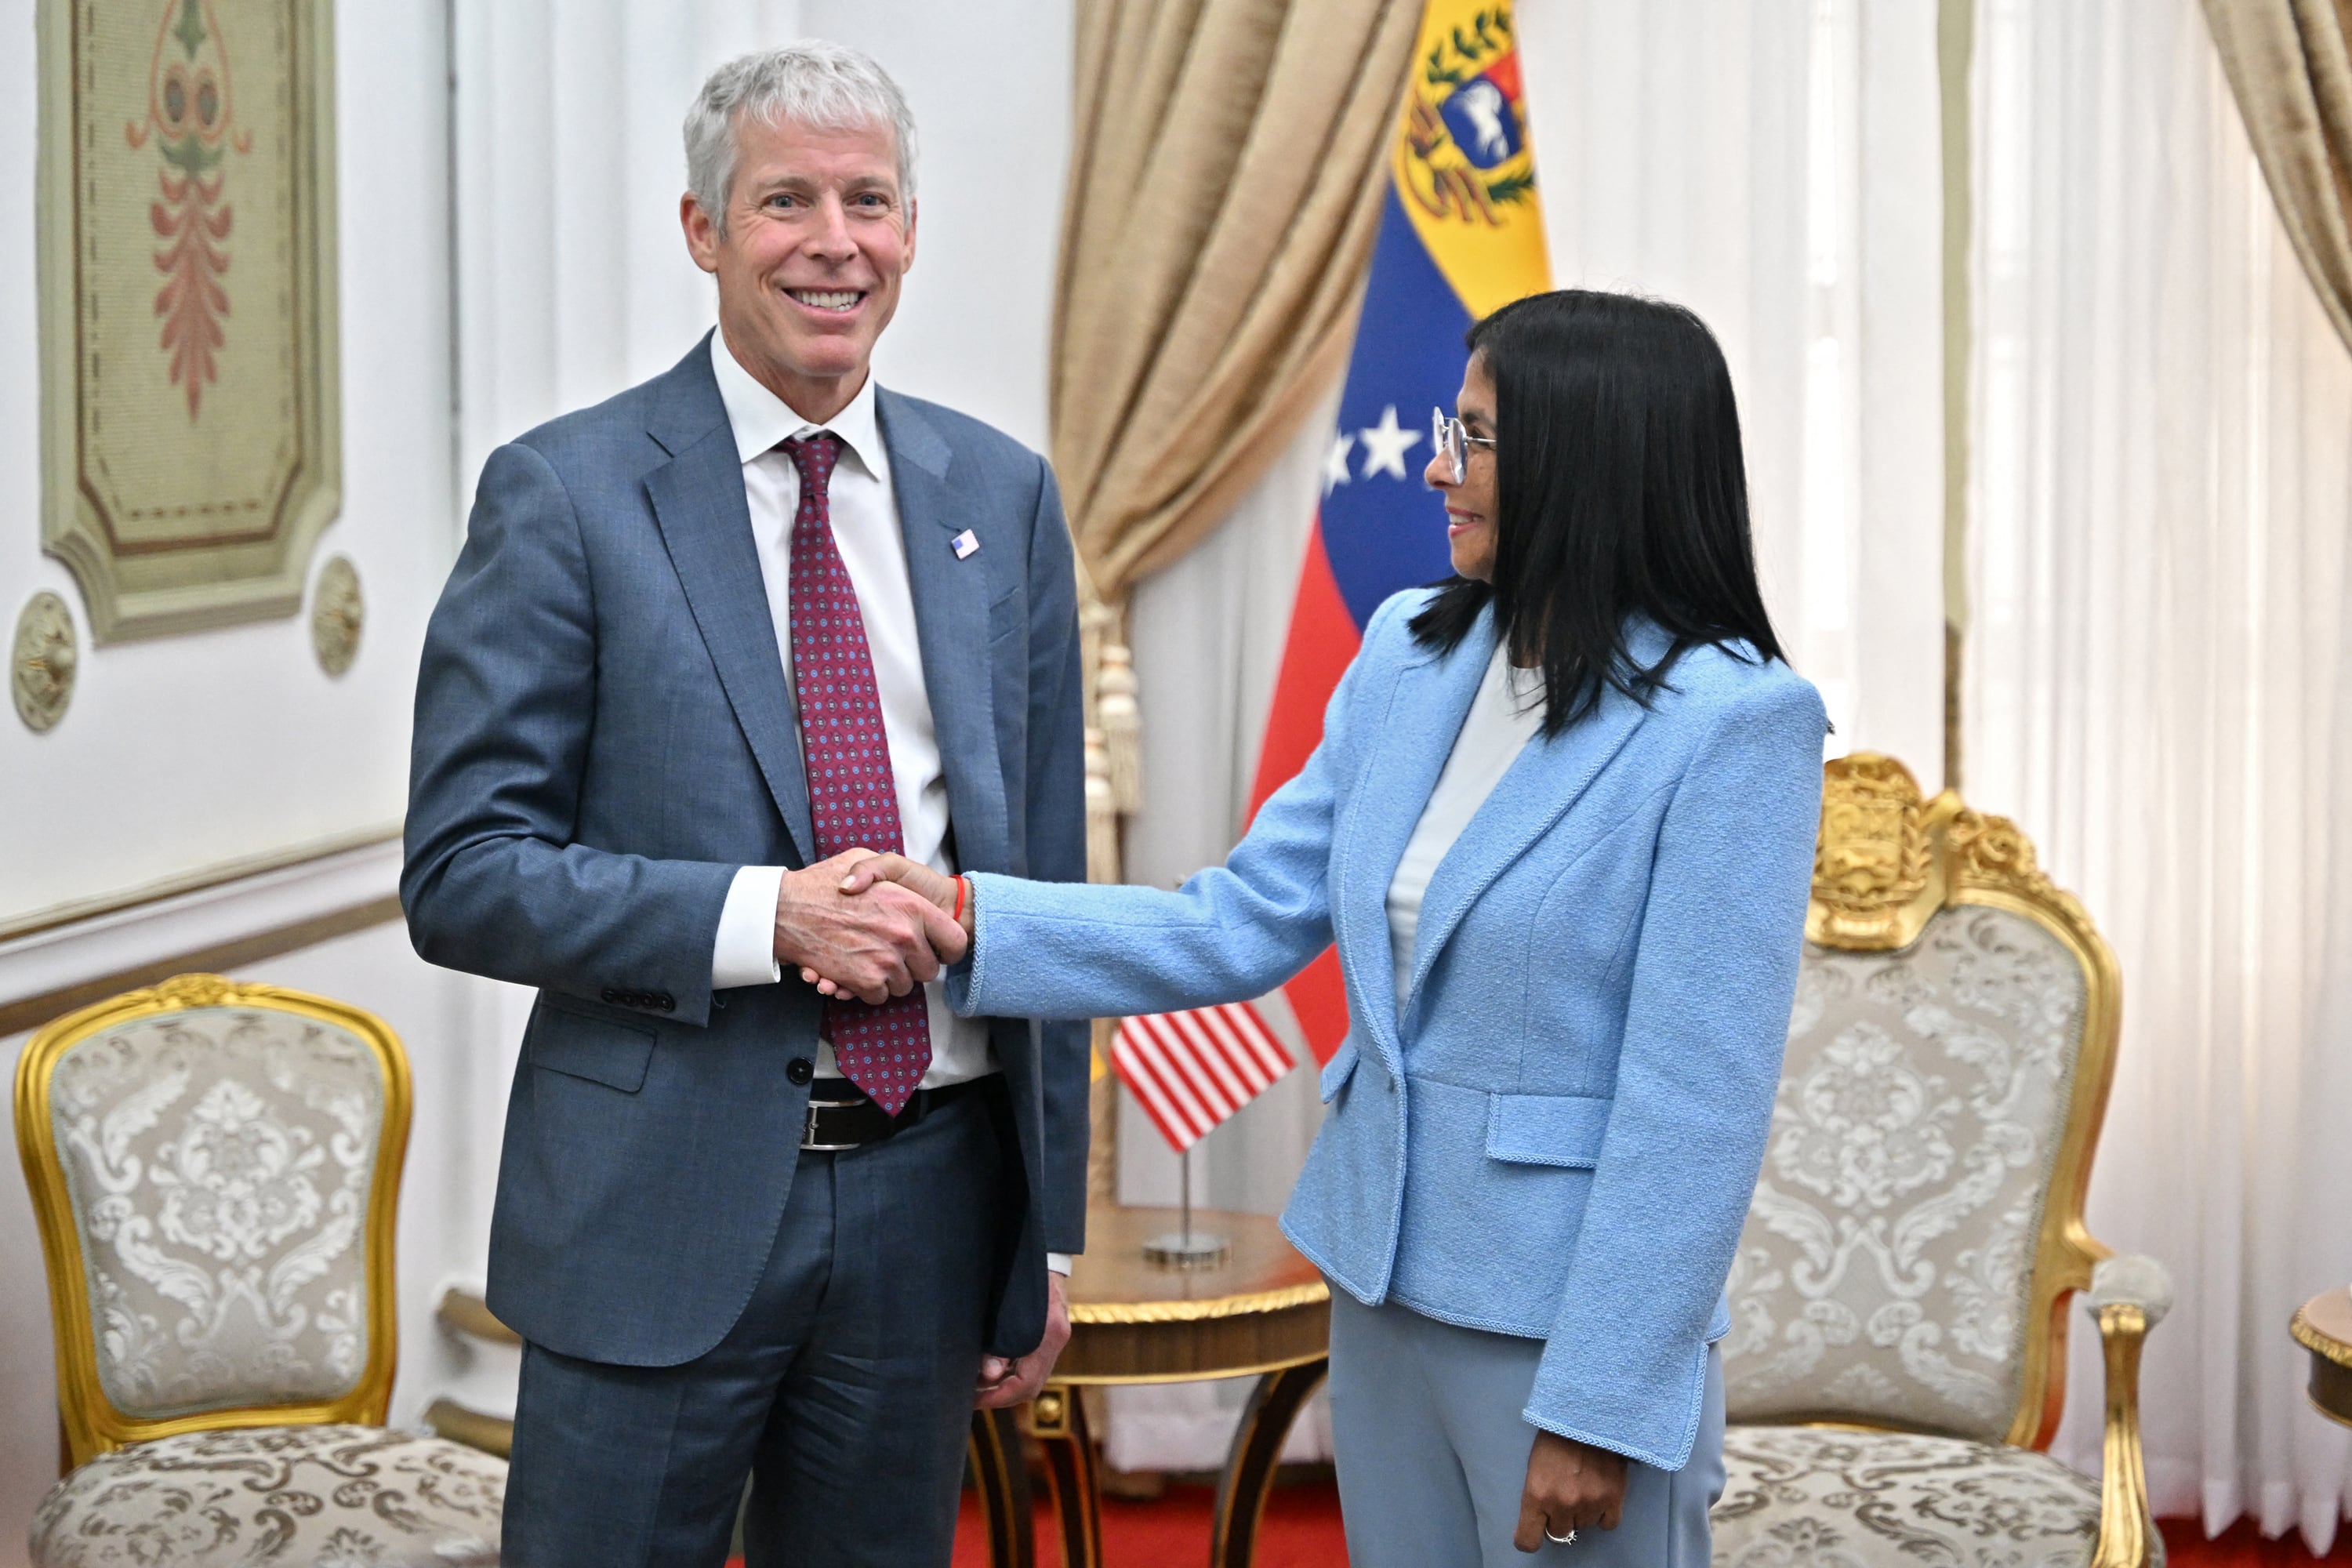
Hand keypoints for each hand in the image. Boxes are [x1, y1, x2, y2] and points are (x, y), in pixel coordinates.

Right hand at [772, 849, 968, 1005]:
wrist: (785, 910)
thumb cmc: (821, 883)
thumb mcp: (860, 858)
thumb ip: (887, 871)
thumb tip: (901, 887)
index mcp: (912, 905)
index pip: (955, 940)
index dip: (948, 949)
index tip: (937, 950)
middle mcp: (905, 934)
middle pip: (928, 970)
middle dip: (913, 966)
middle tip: (894, 955)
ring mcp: (886, 960)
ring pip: (903, 986)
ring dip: (888, 979)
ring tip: (869, 960)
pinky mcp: (865, 981)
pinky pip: (879, 996)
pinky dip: (866, 990)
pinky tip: (854, 972)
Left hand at [975, 1270, 1070, 1408]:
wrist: (1042, 1247)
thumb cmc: (1018, 1271)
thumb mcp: (1004, 1305)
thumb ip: (999, 1341)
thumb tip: (989, 1376)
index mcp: (1049, 1333)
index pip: (1027, 1383)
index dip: (998, 1396)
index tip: (974, 1400)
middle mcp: (1057, 1338)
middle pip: (1032, 1386)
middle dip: (1001, 1396)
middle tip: (971, 1396)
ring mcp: (1057, 1335)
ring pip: (1034, 1377)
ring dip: (1006, 1385)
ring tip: (977, 1383)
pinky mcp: (1050, 1332)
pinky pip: (1034, 1363)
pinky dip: (1013, 1372)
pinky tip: (992, 1367)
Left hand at [1514, 1430, 1627, 1551]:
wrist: (1588, 1412)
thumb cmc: (1556, 1434)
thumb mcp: (1535, 1465)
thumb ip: (1538, 1494)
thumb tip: (1543, 1517)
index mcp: (1536, 1494)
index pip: (1528, 1540)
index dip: (1530, 1538)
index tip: (1535, 1530)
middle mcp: (1561, 1504)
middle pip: (1561, 1534)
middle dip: (1560, 1519)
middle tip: (1564, 1497)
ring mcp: (1589, 1503)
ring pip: (1585, 1527)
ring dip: (1583, 1513)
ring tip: (1584, 1486)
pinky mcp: (1613, 1499)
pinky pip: (1608, 1524)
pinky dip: (1604, 1514)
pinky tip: (1601, 1494)